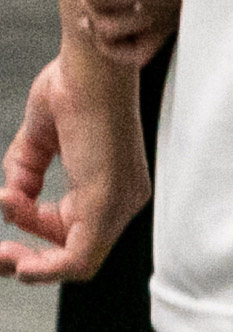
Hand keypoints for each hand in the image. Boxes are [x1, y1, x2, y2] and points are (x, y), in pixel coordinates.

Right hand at [2, 50, 144, 285]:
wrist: (88, 63)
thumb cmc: (73, 86)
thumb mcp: (38, 141)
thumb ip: (25, 176)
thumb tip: (14, 202)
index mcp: (108, 184)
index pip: (71, 232)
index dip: (31, 228)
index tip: (6, 202)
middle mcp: (122, 197)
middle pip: (74, 254)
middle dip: (28, 260)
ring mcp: (119, 200)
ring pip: (78, 263)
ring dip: (31, 266)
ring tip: (3, 251)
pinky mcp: (108, 199)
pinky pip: (83, 256)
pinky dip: (49, 269)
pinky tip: (22, 263)